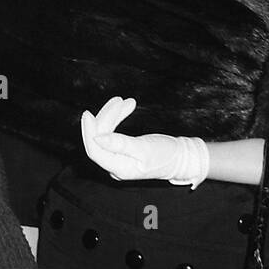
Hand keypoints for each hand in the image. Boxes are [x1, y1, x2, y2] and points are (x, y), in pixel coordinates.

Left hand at [79, 96, 209, 186]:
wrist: (180, 158)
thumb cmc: (166, 155)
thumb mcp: (144, 148)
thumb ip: (120, 144)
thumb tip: (97, 137)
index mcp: (119, 168)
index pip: (95, 151)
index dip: (89, 132)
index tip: (88, 113)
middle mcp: (114, 166)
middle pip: (100, 139)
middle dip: (106, 118)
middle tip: (119, 100)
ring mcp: (117, 158)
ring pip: (106, 134)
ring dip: (113, 115)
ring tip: (126, 101)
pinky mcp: (121, 151)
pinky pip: (112, 133)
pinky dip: (117, 119)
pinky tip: (124, 107)